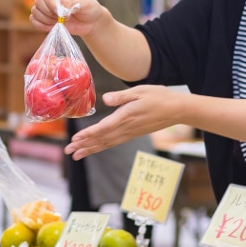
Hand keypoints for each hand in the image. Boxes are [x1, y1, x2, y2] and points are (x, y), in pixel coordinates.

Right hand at [31, 0, 106, 35]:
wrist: (91, 22)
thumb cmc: (90, 9)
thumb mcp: (85, 4)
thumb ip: (73, 3)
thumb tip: (61, 2)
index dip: (50, 3)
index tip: (60, 12)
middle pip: (38, 2)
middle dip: (49, 13)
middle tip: (63, 18)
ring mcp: (47, 7)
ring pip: (35, 11)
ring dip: (46, 20)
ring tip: (60, 22)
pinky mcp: (45, 18)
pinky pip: (34, 20)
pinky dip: (41, 25)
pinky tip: (52, 27)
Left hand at [66, 86, 184, 159]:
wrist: (177, 110)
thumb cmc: (159, 97)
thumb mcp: (140, 90)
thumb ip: (121, 96)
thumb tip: (105, 98)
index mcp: (126, 116)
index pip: (103, 128)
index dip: (88, 135)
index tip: (75, 139)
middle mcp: (127, 128)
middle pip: (101, 139)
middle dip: (83, 146)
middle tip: (68, 152)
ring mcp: (130, 133)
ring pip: (106, 143)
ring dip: (90, 149)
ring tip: (76, 155)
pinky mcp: (133, 134)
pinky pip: (114, 142)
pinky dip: (101, 146)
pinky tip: (94, 148)